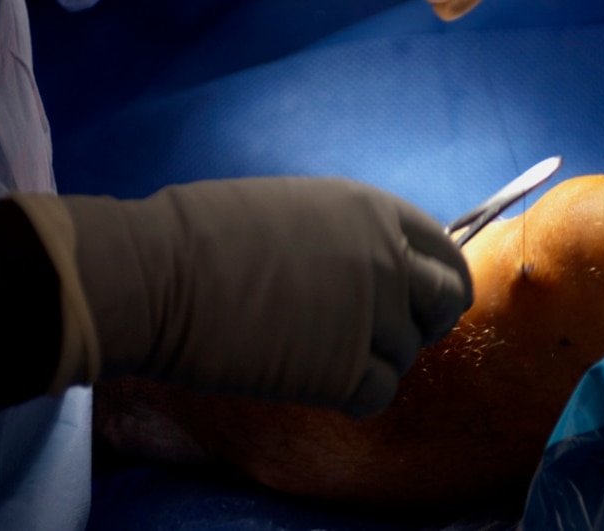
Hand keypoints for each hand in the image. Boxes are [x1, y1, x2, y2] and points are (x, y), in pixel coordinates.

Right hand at [15, 178, 471, 416]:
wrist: (158, 276)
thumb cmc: (202, 235)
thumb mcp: (292, 209)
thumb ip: (346, 235)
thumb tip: (370, 267)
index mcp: (374, 211)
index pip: (445, 250)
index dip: (433, 278)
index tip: (416, 298)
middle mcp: (388, 260)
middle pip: (446, 303)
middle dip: (421, 320)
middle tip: (377, 332)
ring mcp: (372, 317)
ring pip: (406, 354)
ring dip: (371, 358)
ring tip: (315, 348)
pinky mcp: (344, 371)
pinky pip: (377, 394)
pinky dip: (352, 394)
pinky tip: (311, 376)